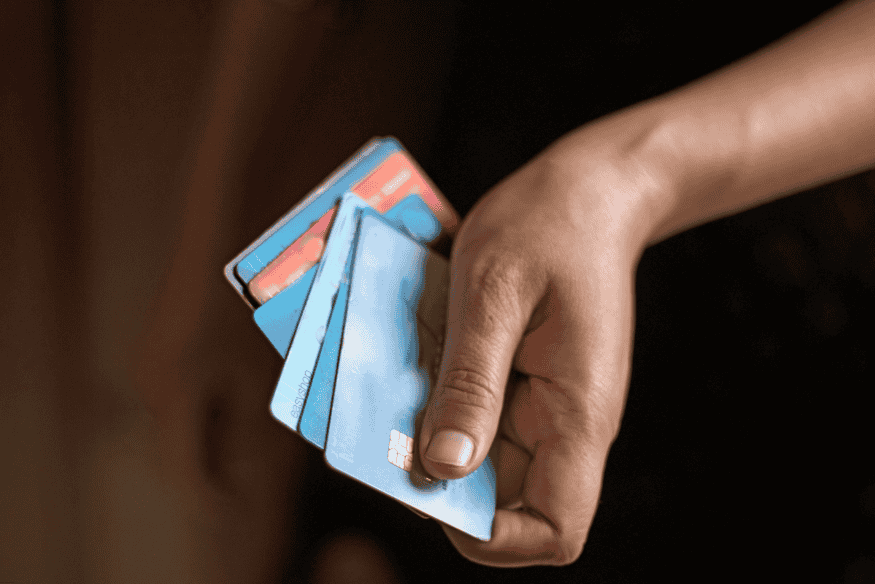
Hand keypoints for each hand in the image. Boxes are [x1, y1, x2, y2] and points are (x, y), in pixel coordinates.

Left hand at [417, 132, 659, 565]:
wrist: (591, 190)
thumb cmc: (549, 227)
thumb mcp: (495, 295)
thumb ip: (472, 383)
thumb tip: (443, 466)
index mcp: (579, 413)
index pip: (556, 528)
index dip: (496, 537)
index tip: (433, 491)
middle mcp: (568, 424)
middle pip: (509, 502)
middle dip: (444, 482)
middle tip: (390, 431)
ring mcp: (548, 405)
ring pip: (486, 461)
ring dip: (436, 439)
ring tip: (401, 388)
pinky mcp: (527, 384)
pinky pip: (480, 418)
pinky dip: (443, 405)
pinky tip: (419, 364)